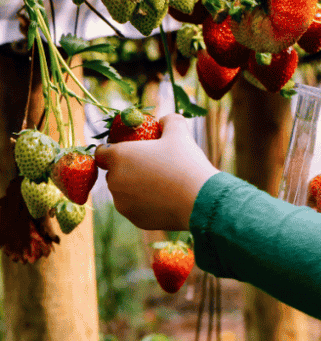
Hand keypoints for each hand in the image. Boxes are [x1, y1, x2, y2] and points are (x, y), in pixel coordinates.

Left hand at [95, 113, 217, 230]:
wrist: (200, 200)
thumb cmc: (186, 162)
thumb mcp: (179, 132)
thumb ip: (168, 121)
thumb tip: (164, 120)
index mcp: (119, 157)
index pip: (101, 152)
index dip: (114, 150)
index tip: (132, 151)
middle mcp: (114, 181)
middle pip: (114, 173)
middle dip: (128, 170)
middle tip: (153, 167)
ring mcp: (123, 203)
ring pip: (125, 193)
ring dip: (137, 188)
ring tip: (163, 185)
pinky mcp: (135, 220)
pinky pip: (137, 209)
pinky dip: (147, 205)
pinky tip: (167, 200)